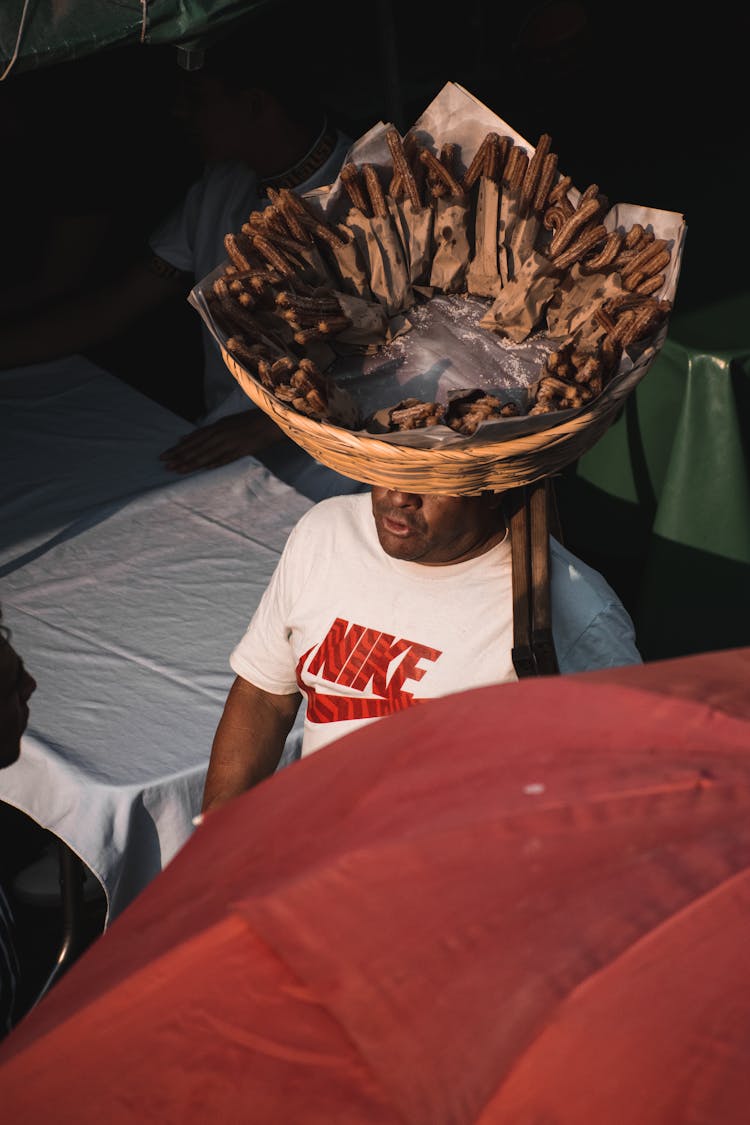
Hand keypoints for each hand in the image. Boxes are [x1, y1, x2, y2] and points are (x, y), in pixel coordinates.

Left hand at [160, 410, 281, 472]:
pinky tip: (204, 469)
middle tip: (165, 465)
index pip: (193, 440)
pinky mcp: (243, 450)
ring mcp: (231, 442)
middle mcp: (221, 434)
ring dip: (192, 463)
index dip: (178, 449)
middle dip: (180, 457)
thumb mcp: (223, 423)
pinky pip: (227, 457)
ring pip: (208, 454)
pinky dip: (215, 463)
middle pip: (197, 448)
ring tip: (178, 470)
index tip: (164, 456)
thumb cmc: (245, 422)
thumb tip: (183, 438)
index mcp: (216, 427)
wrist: (269, 421)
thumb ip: (204, 432)